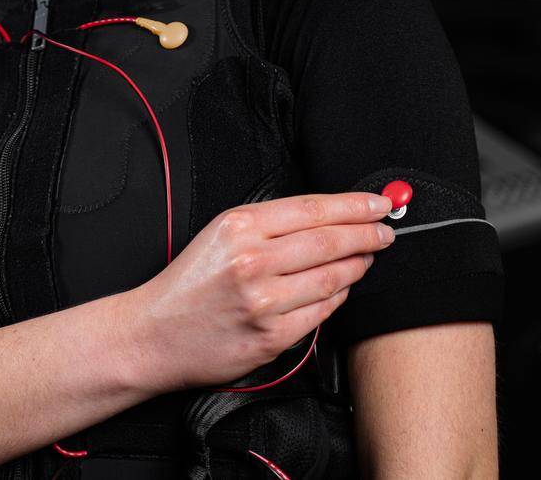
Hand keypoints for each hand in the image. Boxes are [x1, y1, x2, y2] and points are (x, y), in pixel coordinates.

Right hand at [124, 191, 394, 392]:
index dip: (353, 205)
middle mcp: (251, 260)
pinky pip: (321, 312)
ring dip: (358, 265)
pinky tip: (342, 288)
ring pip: (332, 277)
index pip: (312, 209)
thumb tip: (325, 216)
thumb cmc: (188, 285)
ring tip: (368, 257)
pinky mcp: (271, 336)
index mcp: (238, 227)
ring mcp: (263, 301)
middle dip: (367, 233)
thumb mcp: (218, 235)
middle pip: (329, 240)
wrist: (154, 334)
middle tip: (386, 230)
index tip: (377, 203)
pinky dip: (338, 297)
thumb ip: (267, 224)